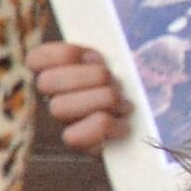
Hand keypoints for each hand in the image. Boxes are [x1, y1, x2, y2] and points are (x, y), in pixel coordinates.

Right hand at [29, 38, 133, 156]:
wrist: (155, 121)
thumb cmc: (137, 84)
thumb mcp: (122, 59)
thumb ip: (103, 49)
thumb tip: (93, 46)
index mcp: (58, 70)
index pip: (35, 58)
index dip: (64, 55)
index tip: (92, 57)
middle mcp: (51, 96)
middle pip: (46, 82)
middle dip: (91, 78)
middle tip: (114, 82)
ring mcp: (61, 122)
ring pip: (60, 107)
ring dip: (102, 101)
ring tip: (123, 104)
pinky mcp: (76, 144)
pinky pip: (73, 137)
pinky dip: (105, 128)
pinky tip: (122, 124)